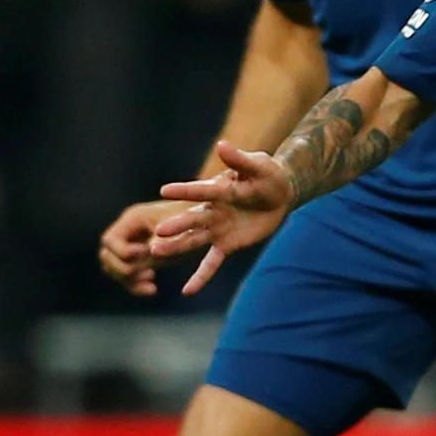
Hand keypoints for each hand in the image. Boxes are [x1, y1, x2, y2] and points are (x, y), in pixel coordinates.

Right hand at [98, 199, 193, 296]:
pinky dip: (136, 285)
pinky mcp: (141, 260)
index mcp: (133, 219)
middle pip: (107, 256)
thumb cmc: (194, 221)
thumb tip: (146, 259)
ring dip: (128, 280)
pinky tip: (153, 290)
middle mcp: (128, 232)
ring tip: (151, 284)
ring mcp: (132, 246)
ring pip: (114, 269)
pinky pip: (128, 277)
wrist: (205, 220)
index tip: (145, 254)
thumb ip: (160, 244)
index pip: (110, 240)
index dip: (123, 252)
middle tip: (149, 273)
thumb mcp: (178, 230)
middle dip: (124, 269)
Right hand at [151, 141, 294, 294]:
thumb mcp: (259, 166)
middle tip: (156, 232)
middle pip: (191, 220)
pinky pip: (211, 263)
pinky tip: (186, 291)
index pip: (199, 191)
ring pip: (194, 241)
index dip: (184, 191)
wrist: (279, 195)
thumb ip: (240, 160)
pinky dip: (200, 276)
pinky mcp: (226, 245)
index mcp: (219, 191)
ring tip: (155, 254)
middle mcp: (212, 211)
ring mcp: (217, 230)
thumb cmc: (268, 175)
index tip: (164, 190)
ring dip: (177, 247)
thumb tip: (223, 145)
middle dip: (176, 226)